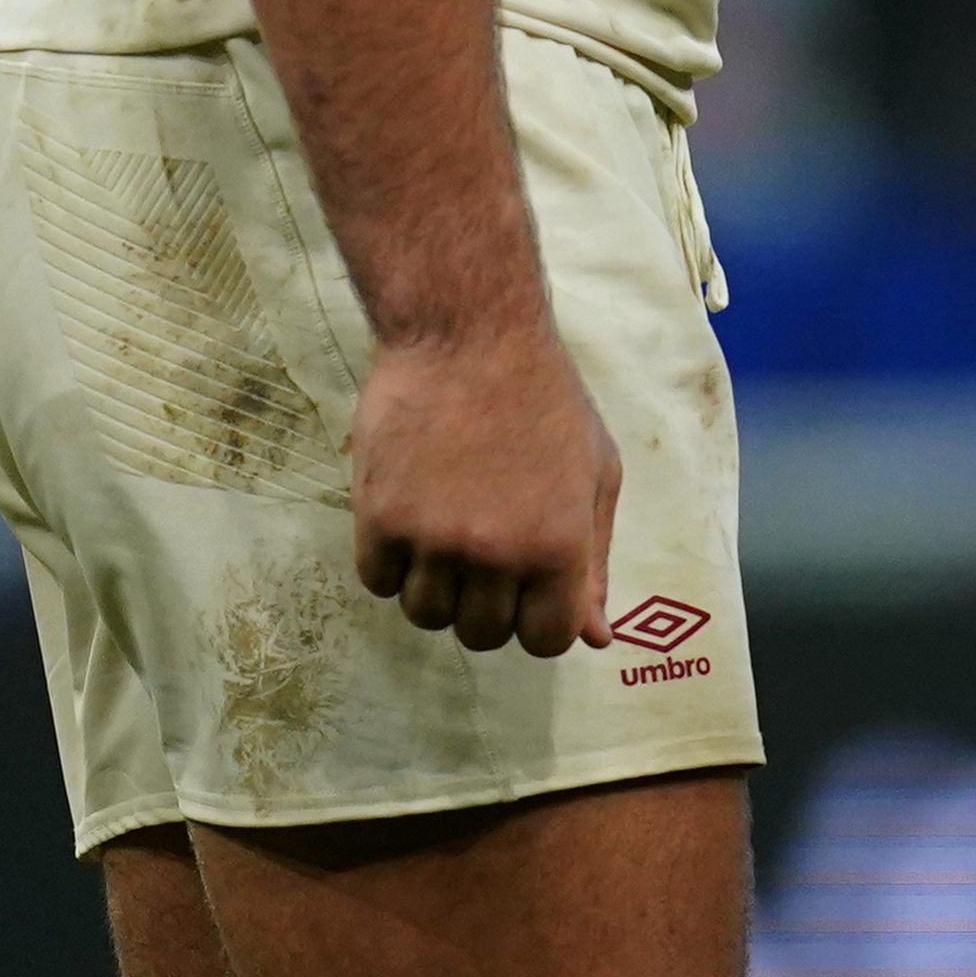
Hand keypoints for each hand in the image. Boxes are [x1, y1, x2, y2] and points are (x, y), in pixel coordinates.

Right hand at [348, 318, 621, 655]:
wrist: (467, 335)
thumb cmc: (544, 401)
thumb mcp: (596, 475)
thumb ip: (596, 563)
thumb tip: (597, 638)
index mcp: (560, 545)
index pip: (545, 641)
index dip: (536, 623)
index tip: (527, 594)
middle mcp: (497, 552)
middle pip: (482, 635)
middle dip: (486, 606)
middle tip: (484, 553)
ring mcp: (434, 538)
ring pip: (425, 615)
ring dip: (435, 587)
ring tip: (445, 532)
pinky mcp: (381, 518)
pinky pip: (378, 582)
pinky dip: (391, 563)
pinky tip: (410, 517)